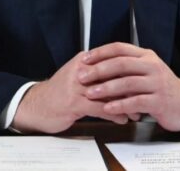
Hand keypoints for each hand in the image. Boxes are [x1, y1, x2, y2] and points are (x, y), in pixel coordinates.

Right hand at [11, 51, 132, 132]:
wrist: (36, 105)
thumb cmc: (59, 92)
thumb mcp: (77, 75)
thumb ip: (95, 72)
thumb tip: (120, 74)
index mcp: (83, 60)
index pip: (111, 61)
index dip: (128, 71)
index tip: (141, 80)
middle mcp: (80, 70)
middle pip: (112, 75)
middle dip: (130, 87)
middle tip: (143, 96)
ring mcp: (76, 86)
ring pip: (108, 92)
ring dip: (125, 103)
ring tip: (136, 111)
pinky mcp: (74, 103)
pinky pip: (100, 108)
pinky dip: (114, 114)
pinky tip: (122, 118)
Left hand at [79, 42, 179, 130]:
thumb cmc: (161, 88)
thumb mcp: (146, 71)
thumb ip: (127, 66)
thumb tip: (97, 63)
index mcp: (146, 56)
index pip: (120, 48)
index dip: (100, 52)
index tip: (84, 58)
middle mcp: (152, 66)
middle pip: (121, 63)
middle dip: (99, 70)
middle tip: (82, 76)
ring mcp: (157, 84)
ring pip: (128, 83)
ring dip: (106, 88)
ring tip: (90, 93)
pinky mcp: (160, 101)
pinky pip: (136, 102)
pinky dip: (120, 105)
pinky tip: (108, 109)